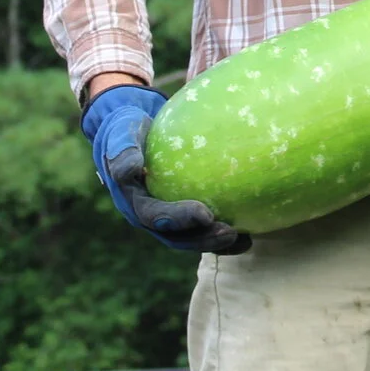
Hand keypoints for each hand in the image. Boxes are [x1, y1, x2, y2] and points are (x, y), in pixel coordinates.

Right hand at [79, 84, 250, 253]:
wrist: (131, 132)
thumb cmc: (126, 128)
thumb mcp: (119, 132)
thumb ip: (122, 149)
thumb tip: (132, 168)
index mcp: (133, 202)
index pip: (155, 216)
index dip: (179, 219)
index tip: (205, 214)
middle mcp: (149, 216)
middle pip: (177, 236)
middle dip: (203, 238)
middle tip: (230, 232)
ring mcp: (166, 217)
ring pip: (191, 237)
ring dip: (215, 242)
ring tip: (243, 239)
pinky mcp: (181, 211)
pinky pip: (202, 226)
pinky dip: (222, 233)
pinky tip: (250, 232)